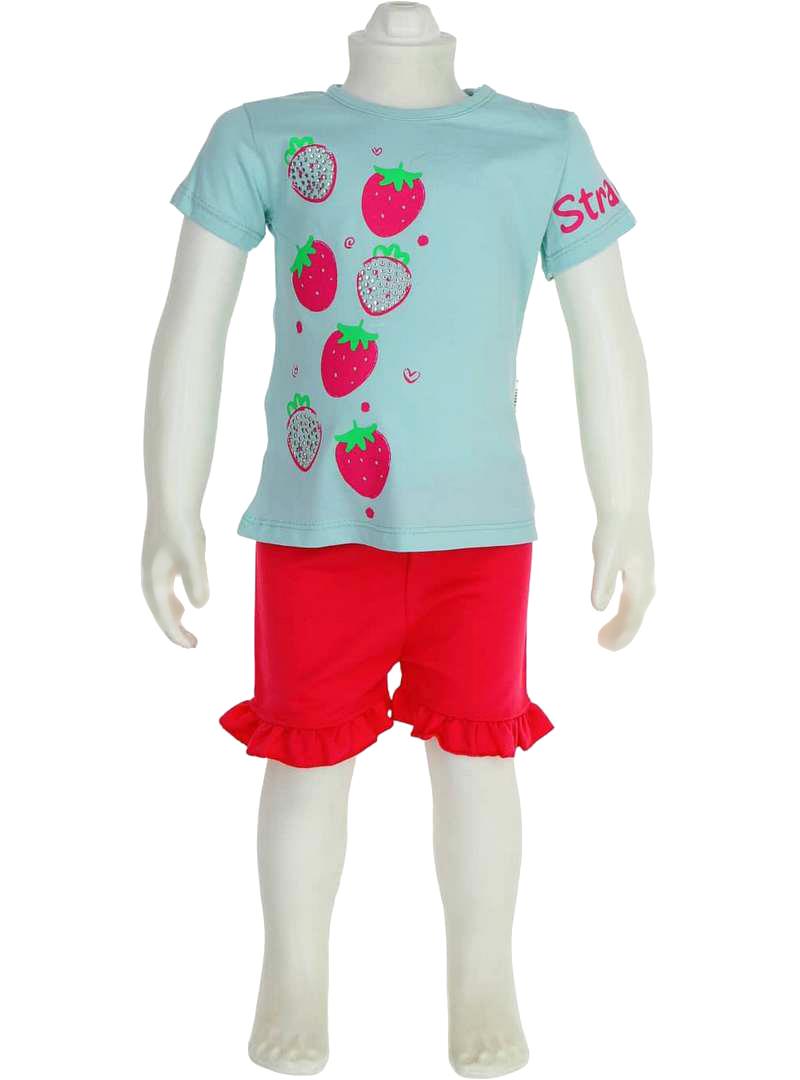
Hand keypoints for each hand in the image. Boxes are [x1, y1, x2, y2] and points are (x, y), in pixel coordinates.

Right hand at [141, 517, 209, 647]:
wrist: (171, 502)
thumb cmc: (182, 529)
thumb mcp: (194, 557)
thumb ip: (196, 582)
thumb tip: (199, 607)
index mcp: (154, 582)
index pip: (165, 617)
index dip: (177, 634)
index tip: (192, 647)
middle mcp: (149, 578)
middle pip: (160, 612)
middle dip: (174, 629)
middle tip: (193, 644)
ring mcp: (153, 569)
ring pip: (160, 602)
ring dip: (172, 617)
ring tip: (186, 627)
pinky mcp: (160, 560)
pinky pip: (163, 590)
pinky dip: (171, 602)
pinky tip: (182, 603)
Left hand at [591, 512, 654, 650]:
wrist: (625, 506)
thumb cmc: (615, 530)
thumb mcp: (605, 558)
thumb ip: (602, 582)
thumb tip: (598, 608)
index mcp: (640, 583)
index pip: (632, 617)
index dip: (620, 634)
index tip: (604, 645)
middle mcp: (646, 582)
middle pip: (635, 615)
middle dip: (622, 632)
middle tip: (603, 645)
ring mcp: (644, 574)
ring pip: (636, 607)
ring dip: (624, 622)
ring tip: (606, 634)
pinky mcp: (638, 567)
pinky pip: (634, 596)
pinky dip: (626, 609)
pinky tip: (617, 610)